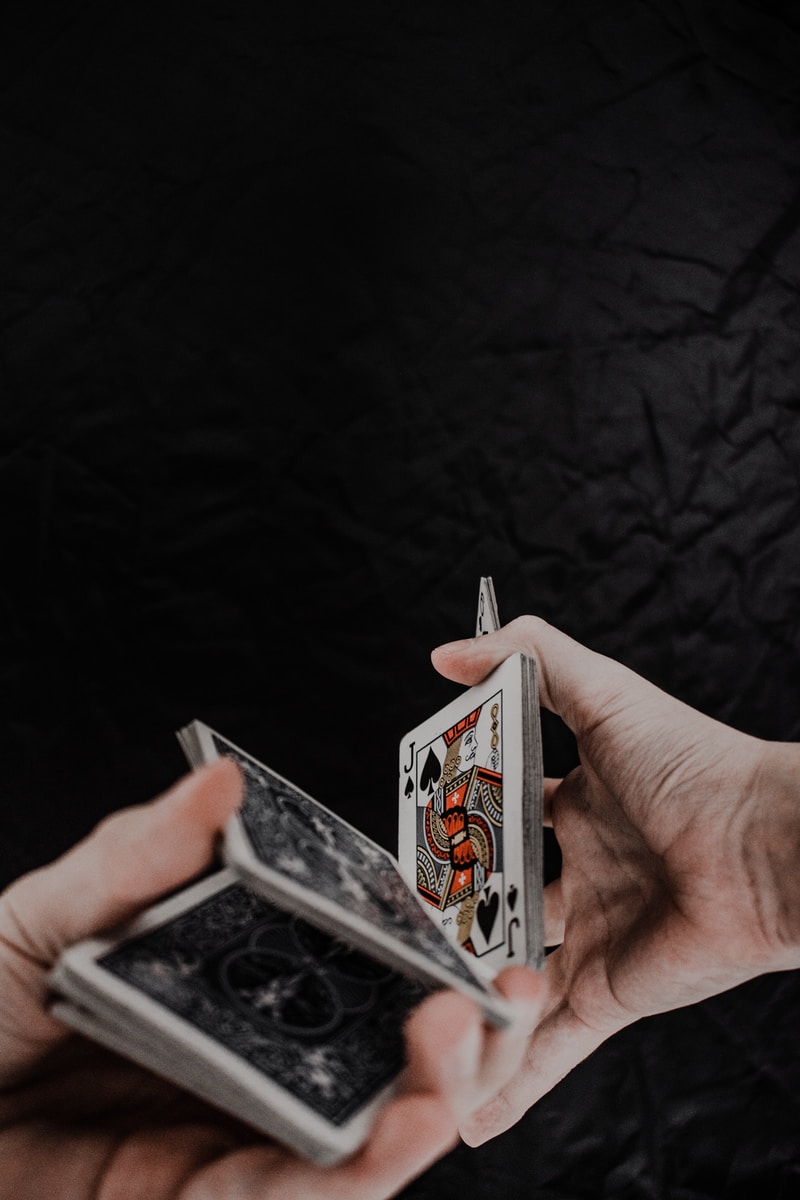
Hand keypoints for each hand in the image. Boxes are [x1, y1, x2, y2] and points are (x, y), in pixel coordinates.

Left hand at [0, 759, 543, 1199]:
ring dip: (441, 1088)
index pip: (345, 959)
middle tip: (509, 983)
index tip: (466, 905)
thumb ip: (134, 860)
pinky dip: (371, 1164)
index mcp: (226, 980)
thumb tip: (222, 784)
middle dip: (467, 1024)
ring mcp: (236, 1135)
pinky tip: (413, 1121)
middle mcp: (251, 1059)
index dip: (416, 938)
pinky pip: (307, 1194)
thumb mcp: (46, 918)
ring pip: (372, 1128)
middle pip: (384, 1049)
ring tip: (468, 1031)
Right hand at [433, 616, 799, 1144]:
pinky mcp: (610, 995)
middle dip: (451, 917)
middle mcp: (583, 875)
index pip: (497, 821)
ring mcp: (594, 939)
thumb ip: (527, 655)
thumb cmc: (696, 766)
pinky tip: (471, 1113)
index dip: (454, 829)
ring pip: (514, 978)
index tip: (410, 837)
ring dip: (472, 1000)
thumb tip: (447, 651)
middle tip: (397, 929)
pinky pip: (551, 1048)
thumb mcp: (604, 693)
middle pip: (498, 903)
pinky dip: (513, 1082)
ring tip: (416, 1017)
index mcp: (577, 807)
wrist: (769, 847)